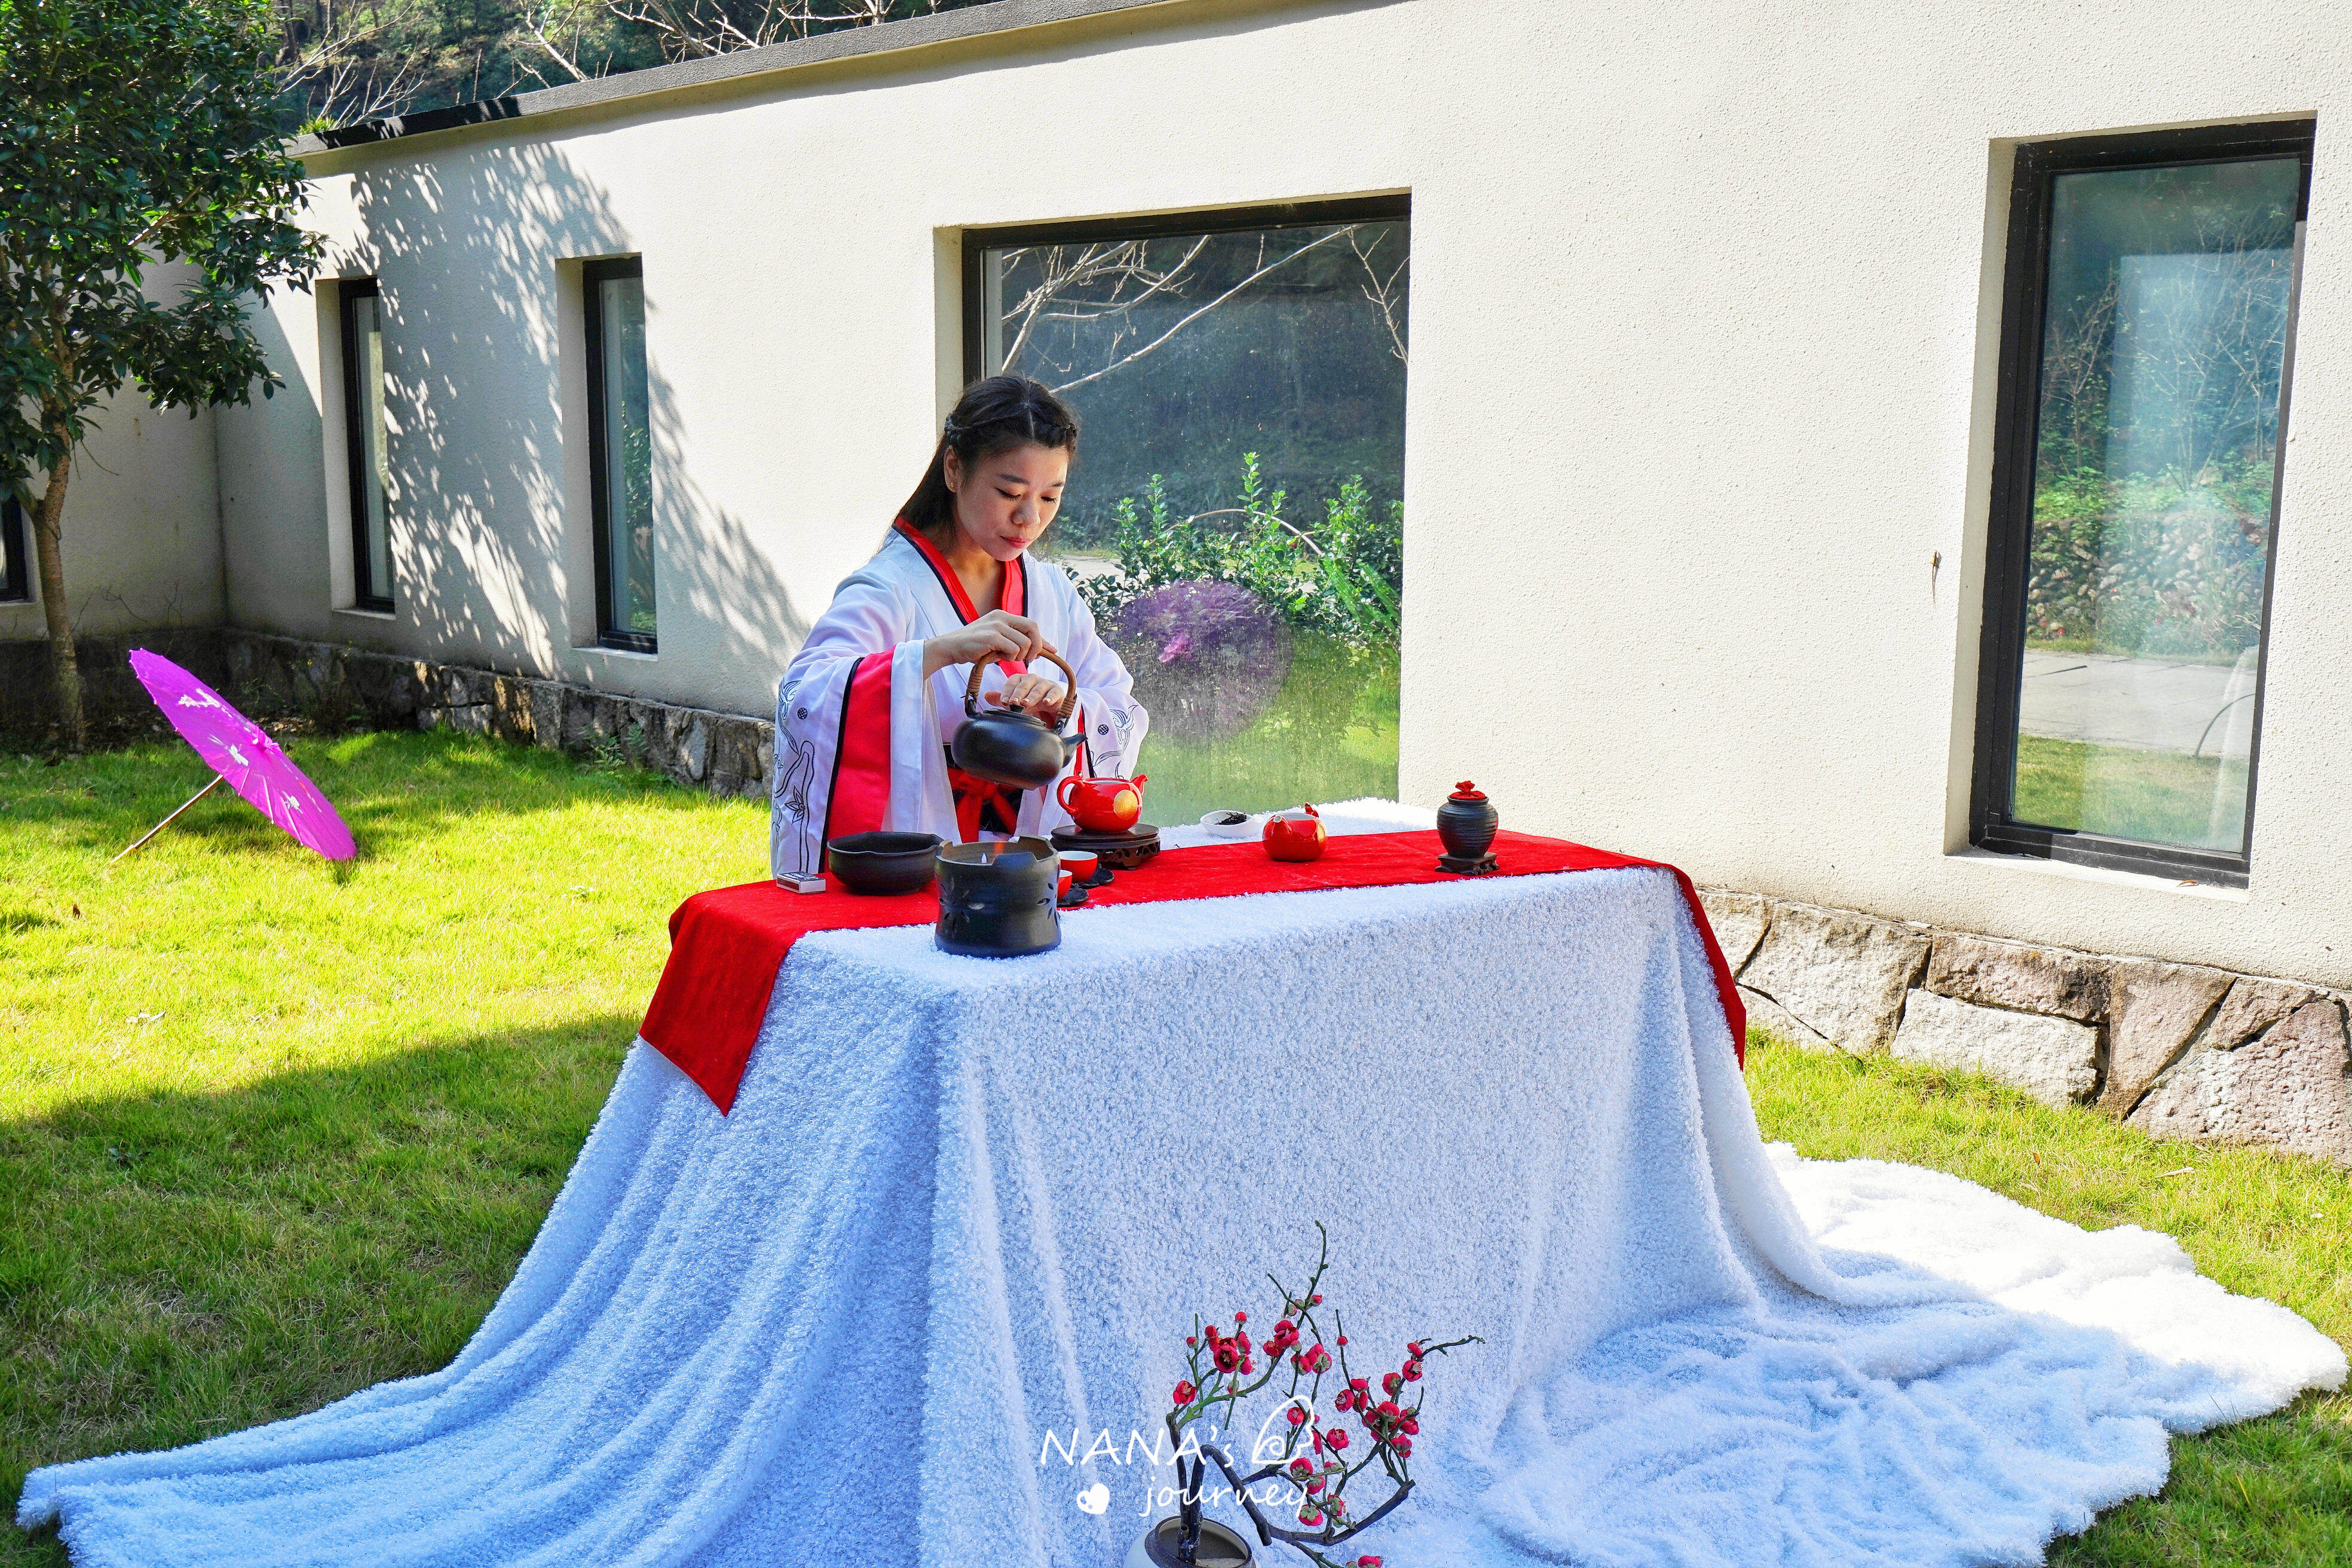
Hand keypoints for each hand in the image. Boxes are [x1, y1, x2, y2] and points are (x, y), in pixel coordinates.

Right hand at [922, 610, 1044, 676]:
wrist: (951, 647)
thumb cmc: (975, 647)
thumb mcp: (998, 642)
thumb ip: (1016, 643)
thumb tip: (1039, 651)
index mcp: (1004, 616)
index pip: (1031, 625)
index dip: (1043, 639)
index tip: (1053, 650)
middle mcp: (1001, 617)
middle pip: (1033, 628)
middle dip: (1036, 646)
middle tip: (1029, 659)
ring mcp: (996, 625)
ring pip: (1024, 642)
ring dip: (1019, 655)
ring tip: (1005, 657)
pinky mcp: (991, 636)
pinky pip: (1013, 649)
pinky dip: (1009, 657)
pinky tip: (998, 657)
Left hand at [985, 670, 1067, 714]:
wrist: (1050, 710)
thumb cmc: (1031, 703)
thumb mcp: (1015, 703)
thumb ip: (1001, 699)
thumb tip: (986, 695)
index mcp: (1021, 680)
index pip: (1012, 681)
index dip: (1007, 690)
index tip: (1003, 700)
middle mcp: (1033, 679)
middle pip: (1024, 684)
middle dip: (1018, 693)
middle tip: (1013, 702)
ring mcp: (1045, 684)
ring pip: (1038, 688)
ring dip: (1032, 696)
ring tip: (1026, 703)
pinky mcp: (1057, 691)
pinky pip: (1054, 692)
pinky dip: (1050, 697)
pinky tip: (1046, 702)